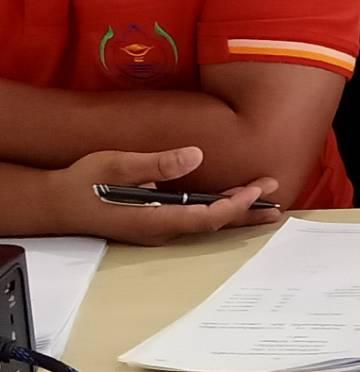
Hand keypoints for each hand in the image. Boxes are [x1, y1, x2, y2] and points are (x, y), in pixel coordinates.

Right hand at [51, 147, 282, 245]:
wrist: (57, 204)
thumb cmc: (84, 183)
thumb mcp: (116, 165)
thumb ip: (155, 164)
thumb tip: (194, 155)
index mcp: (153, 220)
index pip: (205, 217)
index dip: (234, 205)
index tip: (256, 190)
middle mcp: (161, 230)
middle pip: (213, 224)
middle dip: (246, 209)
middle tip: (276, 194)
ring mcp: (159, 229)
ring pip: (206, 223)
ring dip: (236, 211)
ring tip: (267, 201)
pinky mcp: (157, 222)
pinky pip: (195, 219)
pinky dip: (219, 210)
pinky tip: (234, 200)